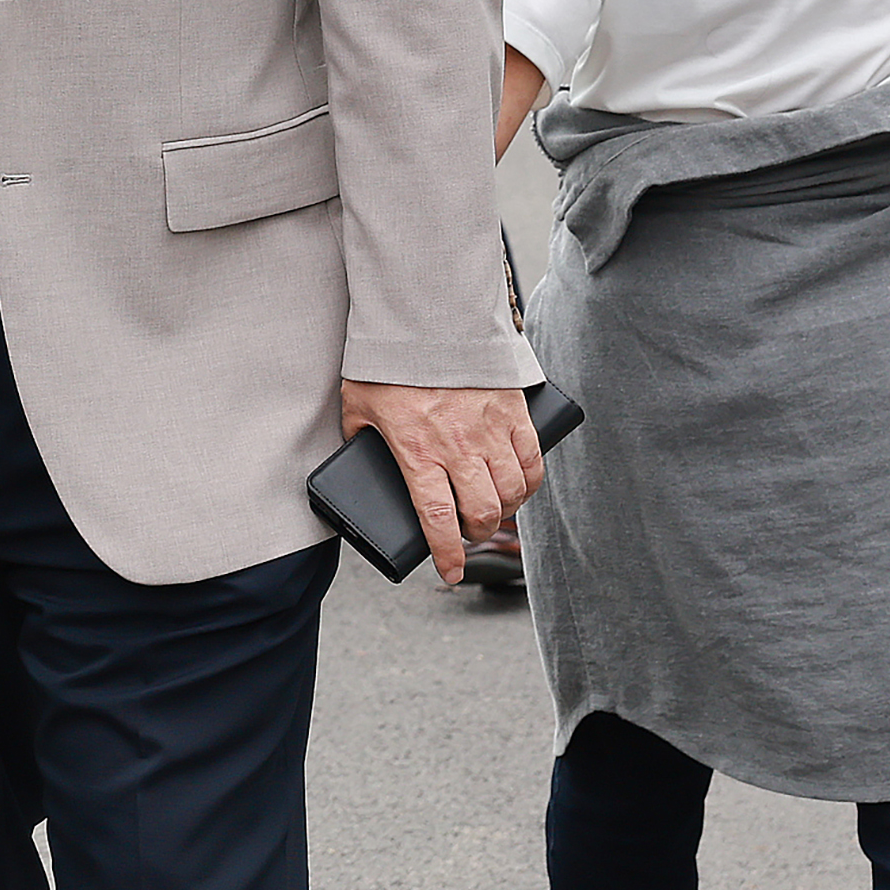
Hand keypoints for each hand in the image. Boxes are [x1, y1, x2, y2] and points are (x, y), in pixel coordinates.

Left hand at [340, 379, 543, 587]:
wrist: (424, 317)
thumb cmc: (387, 363)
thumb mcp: (357, 405)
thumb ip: (359, 438)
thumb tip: (357, 463)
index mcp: (415, 449)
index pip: (435, 517)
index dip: (447, 553)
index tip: (449, 573)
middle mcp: (457, 445)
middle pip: (482, 511)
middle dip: (477, 533)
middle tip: (468, 533)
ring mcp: (489, 429)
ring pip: (511, 491)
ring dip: (504, 510)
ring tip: (491, 510)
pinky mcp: (513, 411)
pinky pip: (532, 460)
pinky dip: (529, 482)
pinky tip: (519, 487)